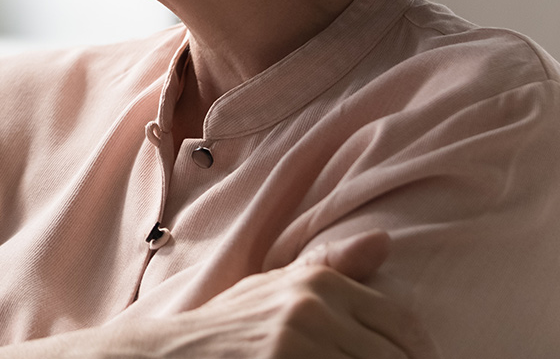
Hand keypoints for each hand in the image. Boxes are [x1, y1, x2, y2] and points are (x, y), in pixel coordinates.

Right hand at [115, 231, 439, 358]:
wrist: (168, 358)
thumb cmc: (228, 328)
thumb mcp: (277, 288)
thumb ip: (333, 267)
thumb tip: (386, 241)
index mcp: (317, 285)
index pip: (402, 326)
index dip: (420, 355)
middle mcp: (311, 310)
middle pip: (393, 358)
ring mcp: (296, 346)